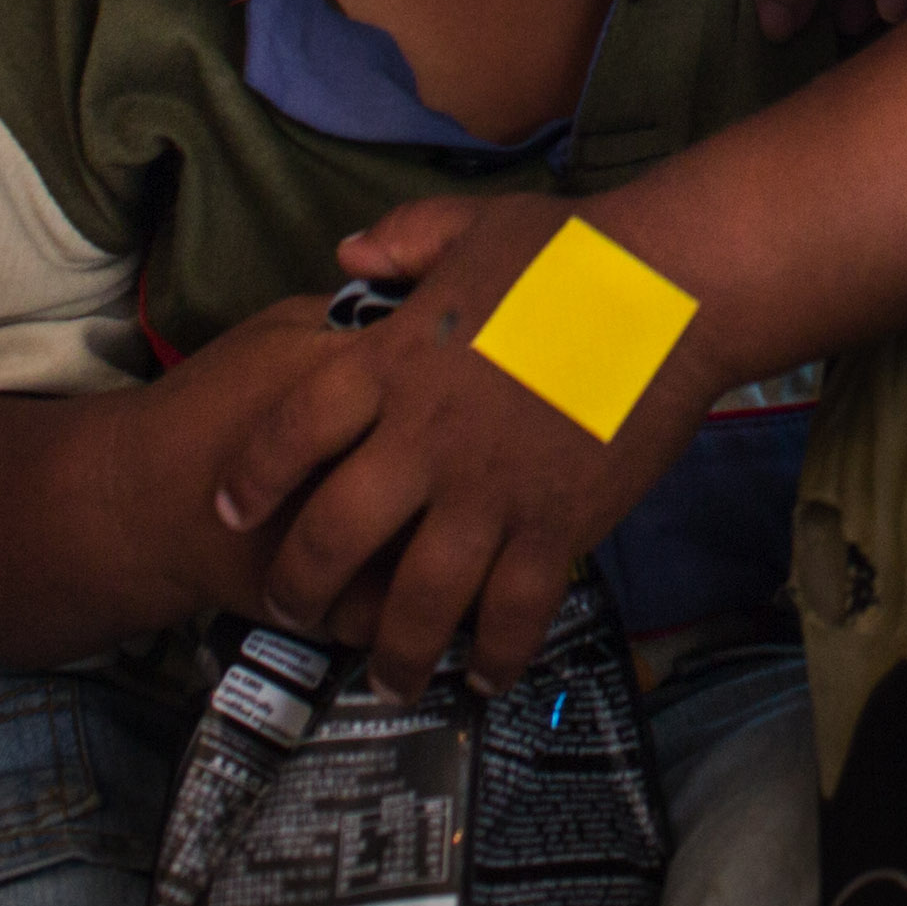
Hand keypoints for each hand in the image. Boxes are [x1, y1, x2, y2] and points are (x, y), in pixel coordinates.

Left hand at [227, 197, 724, 691]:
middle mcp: (428, 438)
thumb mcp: (474, 225)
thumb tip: (344, 254)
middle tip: (291, 611)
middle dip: (299, 586)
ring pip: (419, 596)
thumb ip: (402, 242)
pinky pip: (515, 609)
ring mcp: (492, 490)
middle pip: (334, 532)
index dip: (252, 476)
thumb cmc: (577, 251)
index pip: (293, 429)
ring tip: (385, 680)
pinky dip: (495, 654)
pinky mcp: (557, 523)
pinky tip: (483, 677)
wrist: (676, 289)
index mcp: (396, 362)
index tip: (230, 510)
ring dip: (393, 649)